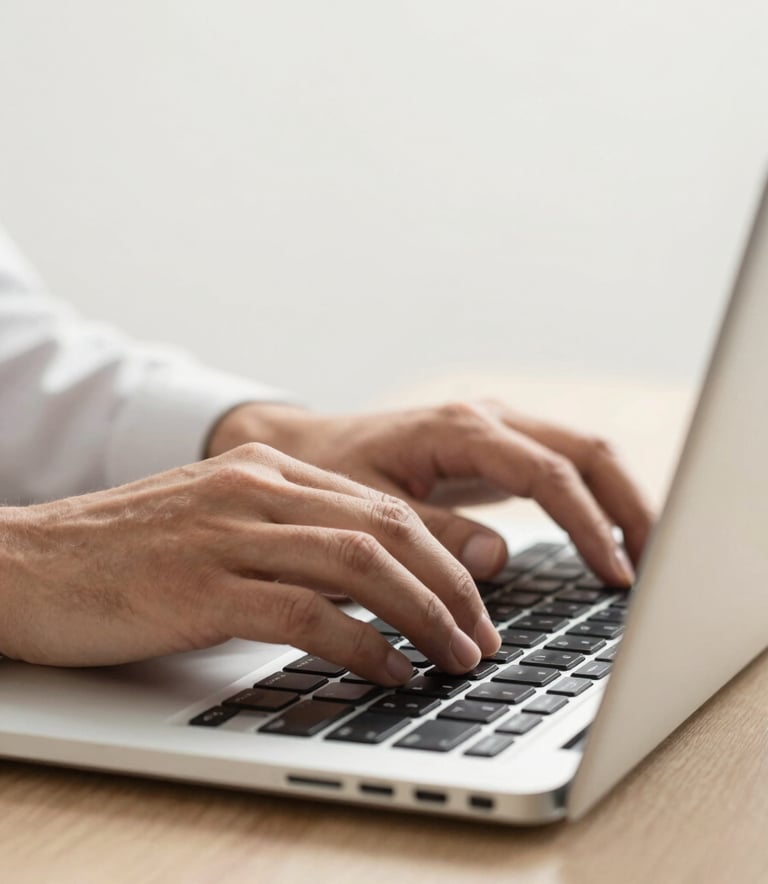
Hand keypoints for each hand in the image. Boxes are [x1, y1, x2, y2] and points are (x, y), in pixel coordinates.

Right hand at [0, 444, 498, 679]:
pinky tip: (389, 671)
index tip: (471, 602)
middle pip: (389, 529)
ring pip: (361, 563)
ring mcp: (230, 534)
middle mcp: (257, 490)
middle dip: (450, 586)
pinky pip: (307, 612)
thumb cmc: (124, 552)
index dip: (442, 556)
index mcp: (268, 472)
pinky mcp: (201, 586)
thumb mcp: (218, 521)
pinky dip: (362, 644)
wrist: (26, 561)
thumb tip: (367, 578)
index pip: (383, 507)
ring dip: (423, 615)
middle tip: (481, 636)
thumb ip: (289, 533)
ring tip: (455, 657)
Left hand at [208, 400, 654, 585]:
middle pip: (585, 452)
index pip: (547, 474)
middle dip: (627, 506)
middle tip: (654, 565)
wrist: (306, 450)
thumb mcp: (369, 510)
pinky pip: (561, 467)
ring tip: (644, 556)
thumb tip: (498, 558)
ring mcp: (497, 430)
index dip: (586, 525)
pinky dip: (591, 500)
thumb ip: (431, 533)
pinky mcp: (497, 450)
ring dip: (619, 501)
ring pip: (583, 454)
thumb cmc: (329, 476)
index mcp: (460, 429)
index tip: (612, 575)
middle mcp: (488, 420)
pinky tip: (604, 539)